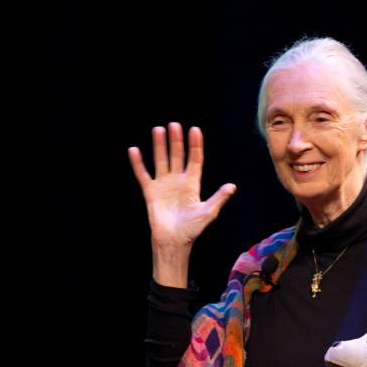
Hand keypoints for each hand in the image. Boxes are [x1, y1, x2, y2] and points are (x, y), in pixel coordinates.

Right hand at [128, 122, 236, 249]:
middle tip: (174, 125)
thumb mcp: (208, 213)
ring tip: (158, 130)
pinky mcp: (151, 192)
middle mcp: (178, 181)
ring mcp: (164, 185)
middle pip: (177, 156)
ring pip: (161, 160)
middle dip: (176, 141)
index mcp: (192, 184)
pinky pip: (143, 175)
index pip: (195, 160)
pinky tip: (134, 150)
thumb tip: (232, 186)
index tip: (195, 130)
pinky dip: (138, 164)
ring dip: (160, 146)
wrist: (174, 241)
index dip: (195, 146)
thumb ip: (218, 198)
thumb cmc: (192, 229)